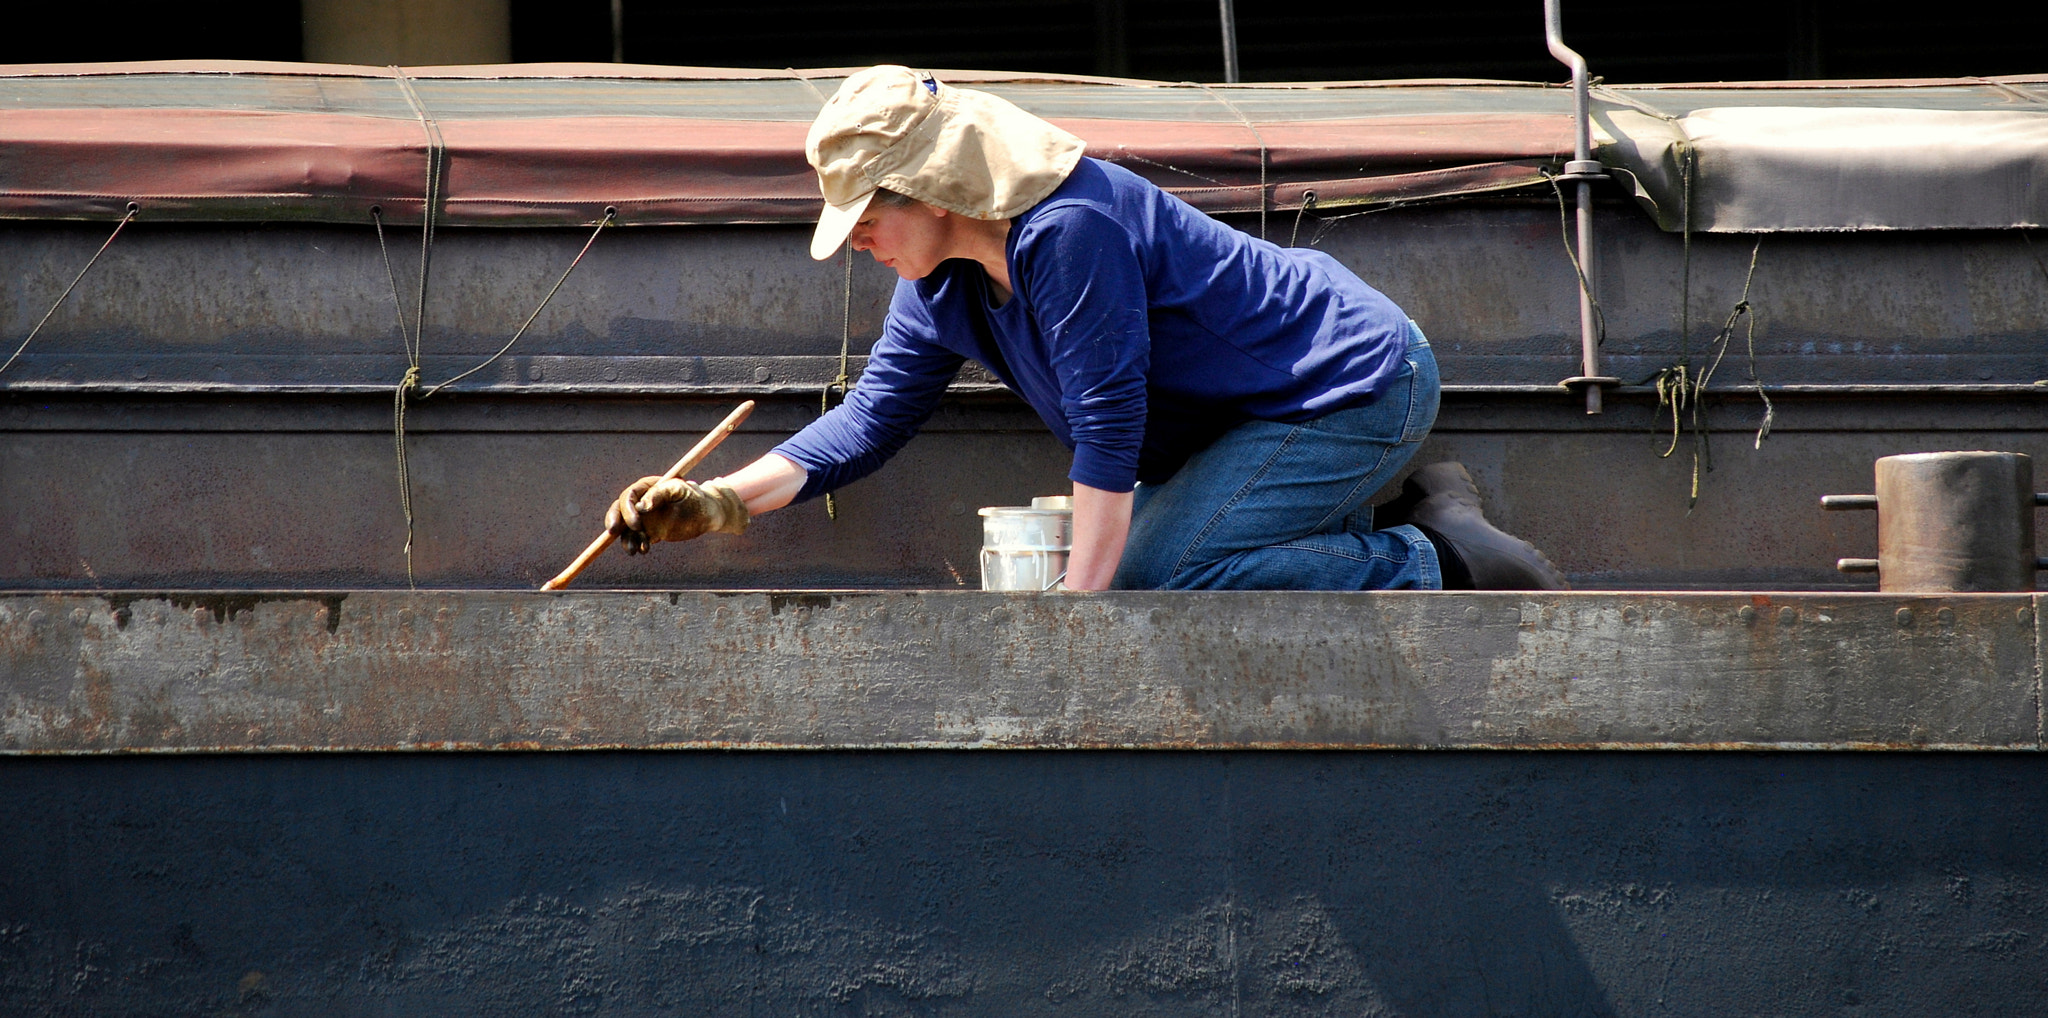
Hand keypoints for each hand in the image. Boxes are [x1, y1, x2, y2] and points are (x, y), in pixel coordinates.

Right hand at [605, 476, 748, 554]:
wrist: (707, 513)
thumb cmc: (695, 498)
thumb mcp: (679, 491)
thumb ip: (660, 494)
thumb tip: (641, 506)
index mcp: (648, 487)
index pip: (629, 496)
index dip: (626, 509)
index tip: (635, 523)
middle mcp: (642, 502)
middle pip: (619, 510)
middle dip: (614, 521)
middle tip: (614, 532)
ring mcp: (645, 518)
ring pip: (626, 528)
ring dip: (625, 539)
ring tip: (634, 550)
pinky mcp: (650, 531)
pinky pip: (637, 539)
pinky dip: (637, 545)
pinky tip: (645, 549)